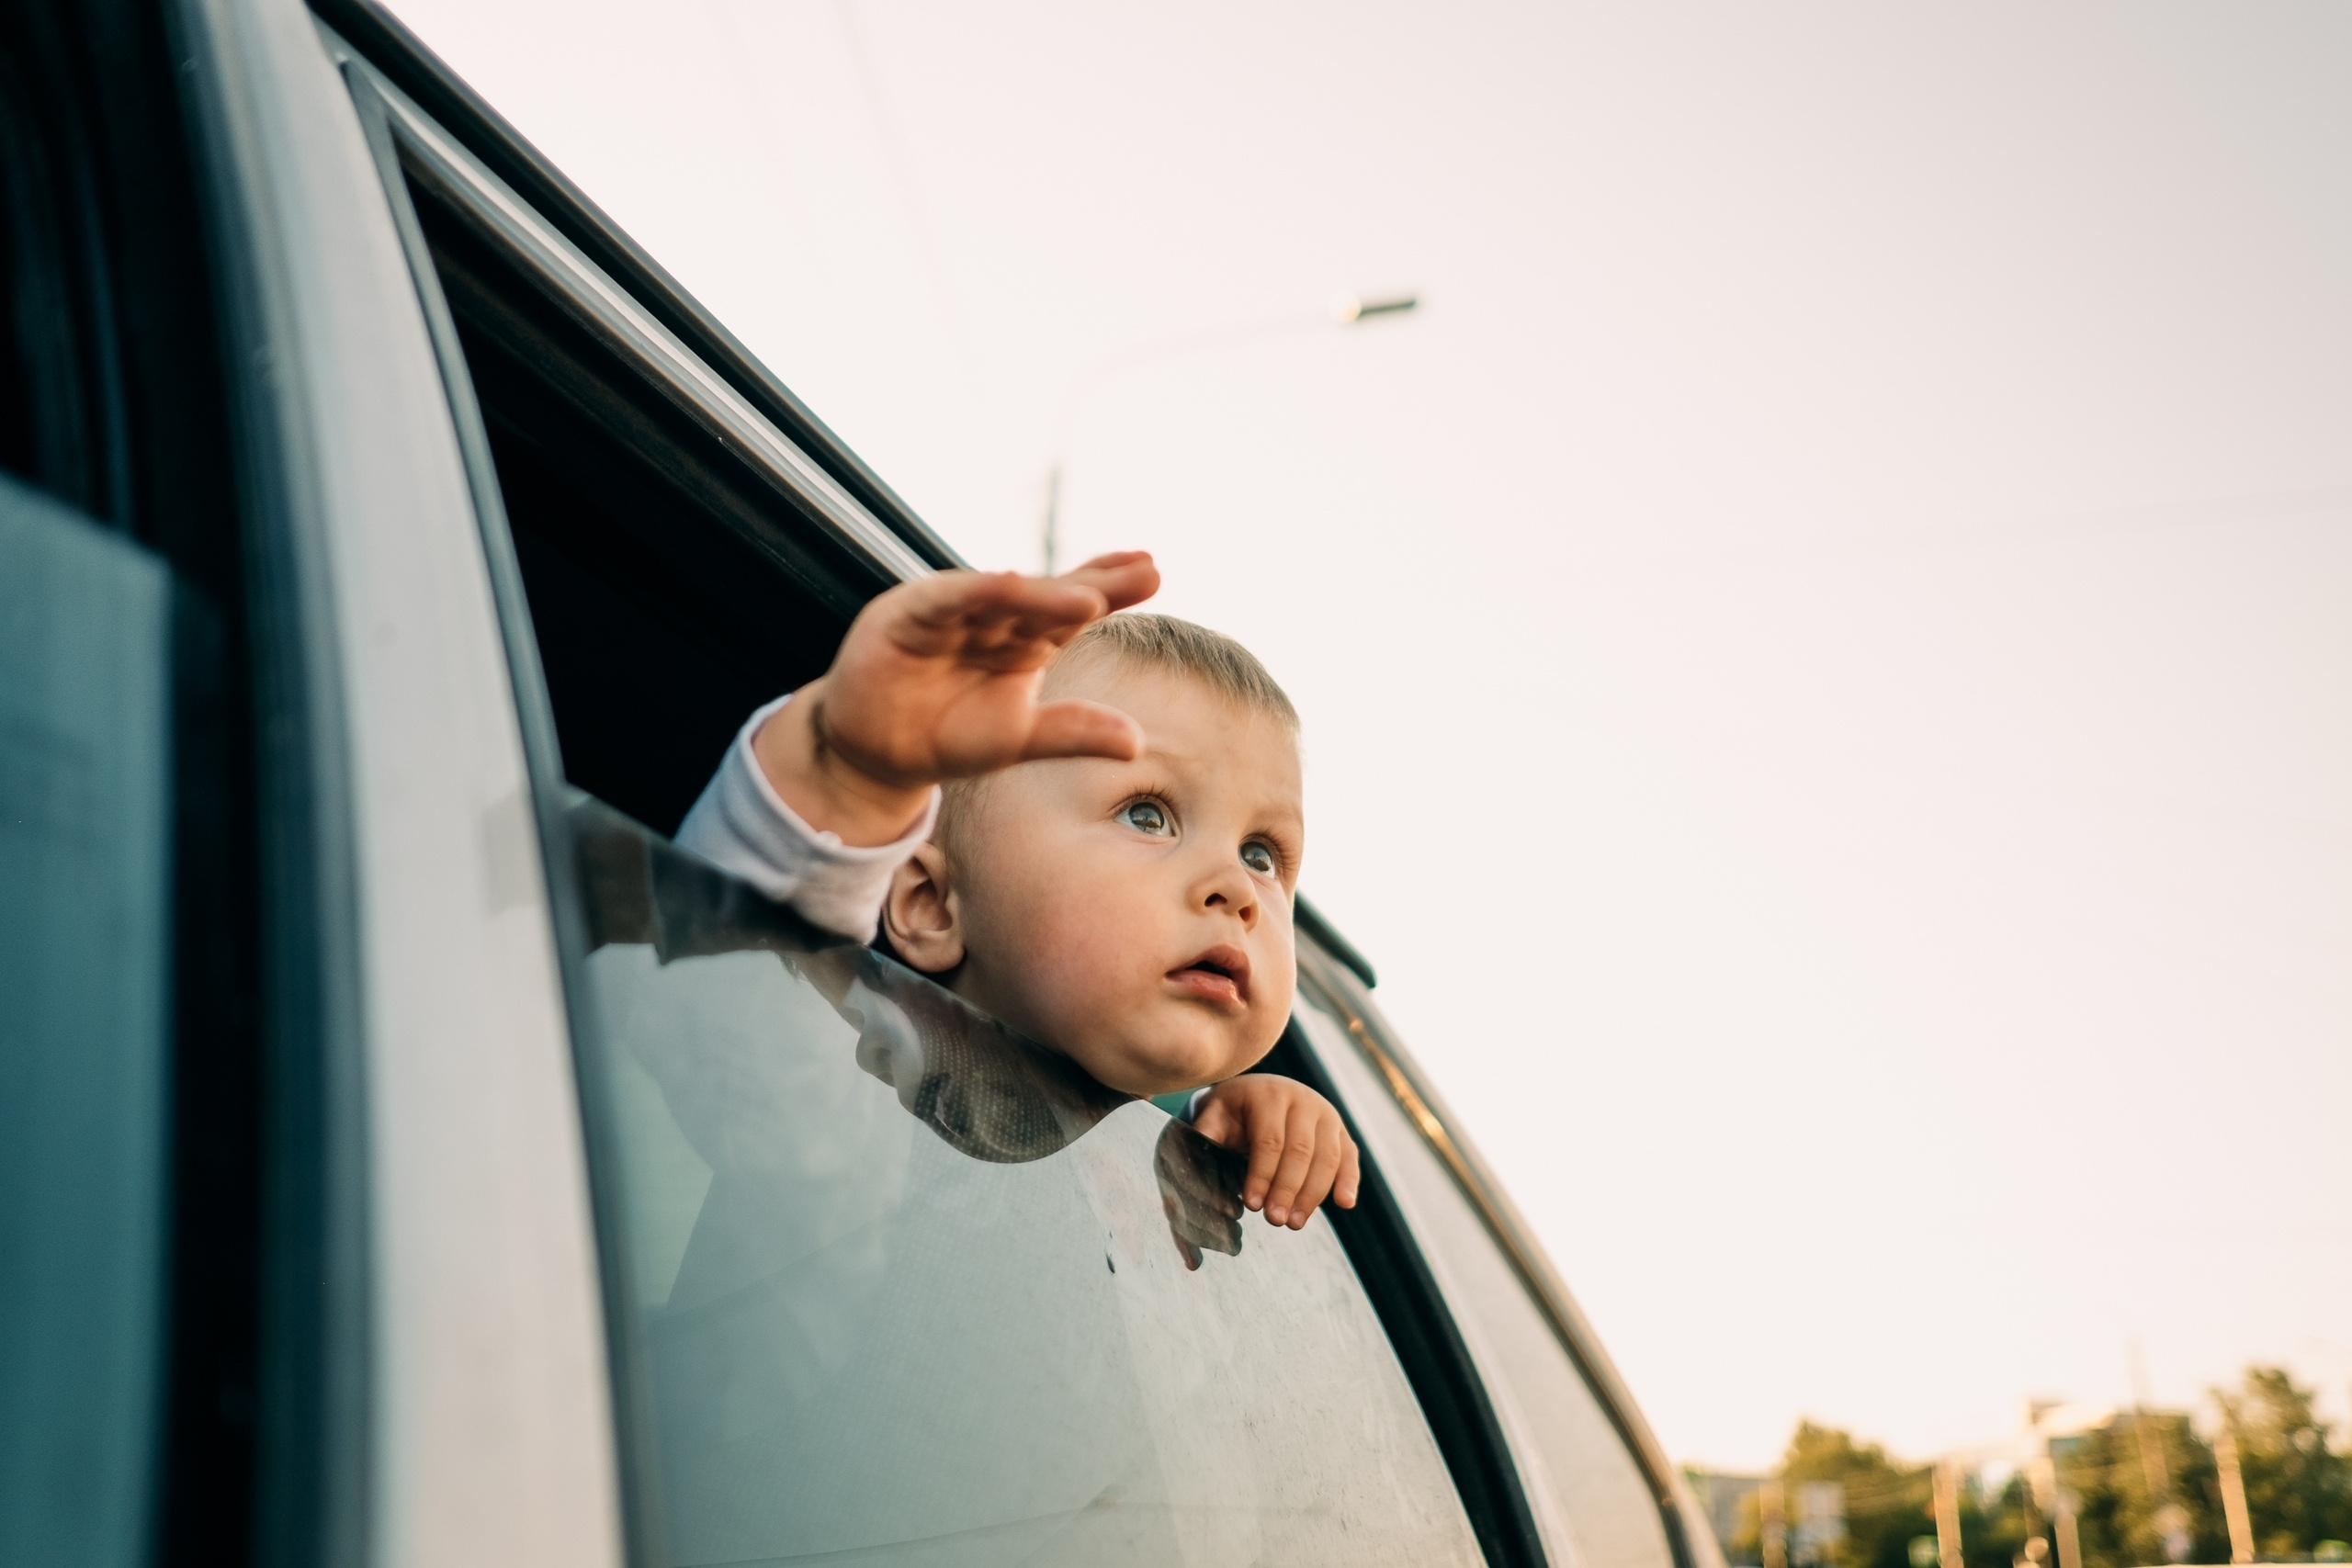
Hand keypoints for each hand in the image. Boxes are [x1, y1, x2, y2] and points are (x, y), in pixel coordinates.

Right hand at [751, 552, 1159, 844]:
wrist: (877, 755)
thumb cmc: (949, 736)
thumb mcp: (1018, 739)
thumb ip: (1072, 733)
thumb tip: (1138, 742)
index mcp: (1025, 639)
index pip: (1074, 609)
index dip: (1111, 589)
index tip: (1154, 572)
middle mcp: (993, 617)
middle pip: (1047, 595)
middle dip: (1093, 583)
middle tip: (1145, 569)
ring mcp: (950, 612)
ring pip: (1000, 595)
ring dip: (1040, 594)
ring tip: (1088, 600)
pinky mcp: (905, 618)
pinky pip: (942, 600)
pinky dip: (971, 593)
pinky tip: (1006, 583)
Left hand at [1189, 1074, 1360, 1228]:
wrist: (1260, 1093)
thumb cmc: (1234, 1110)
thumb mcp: (1216, 1113)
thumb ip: (1209, 1129)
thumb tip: (1201, 1146)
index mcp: (1270, 1094)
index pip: (1270, 1140)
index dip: (1262, 1175)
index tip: (1252, 1205)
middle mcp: (1303, 1100)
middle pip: (1301, 1151)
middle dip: (1287, 1190)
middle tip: (1275, 1220)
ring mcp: (1326, 1115)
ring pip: (1327, 1157)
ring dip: (1313, 1194)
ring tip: (1295, 1223)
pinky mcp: (1341, 1131)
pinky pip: (1349, 1157)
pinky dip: (1349, 1181)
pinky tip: (1344, 1203)